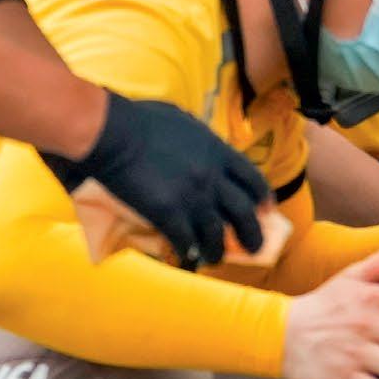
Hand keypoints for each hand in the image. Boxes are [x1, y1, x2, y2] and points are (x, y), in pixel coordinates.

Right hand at [44, 91, 266, 268]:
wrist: (113, 133)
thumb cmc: (140, 119)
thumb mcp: (182, 119)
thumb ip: (199, 135)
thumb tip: (203, 142)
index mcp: (217, 151)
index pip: (251, 178)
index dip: (262, 197)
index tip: (266, 209)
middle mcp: (212, 177)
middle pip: (243, 212)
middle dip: (253, 233)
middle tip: (255, 246)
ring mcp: (192, 197)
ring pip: (217, 235)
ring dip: (218, 251)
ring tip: (215, 259)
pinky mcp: (168, 214)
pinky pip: (186, 241)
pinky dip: (189, 252)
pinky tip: (187, 257)